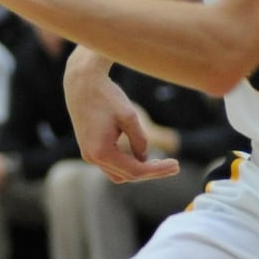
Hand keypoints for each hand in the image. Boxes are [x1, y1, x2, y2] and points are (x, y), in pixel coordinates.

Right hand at [64, 59, 179, 182]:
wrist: (82, 82)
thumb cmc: (106, 96)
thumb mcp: (130, 117)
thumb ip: (140, 141)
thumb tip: (144, 159)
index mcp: (101, 152)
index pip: (135, 170)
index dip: (158, 170)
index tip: (177, 165)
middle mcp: (91, 157)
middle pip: (127, 175)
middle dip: (151, 172)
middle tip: (173, 165)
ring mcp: (88, 154)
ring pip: (118, 173)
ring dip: (138, 170)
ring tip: (159, 162)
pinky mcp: (88, 147)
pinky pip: (111, 164)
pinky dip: (127, 163)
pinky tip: (141, 156)